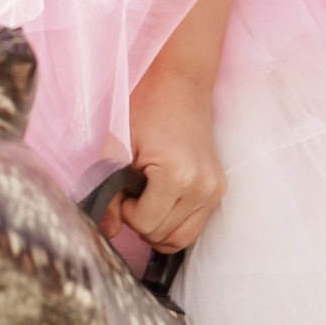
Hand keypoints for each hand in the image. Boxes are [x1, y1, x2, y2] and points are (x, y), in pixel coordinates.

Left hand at [122, 67, 227, 254]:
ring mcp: (214, 190)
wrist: (181, 85)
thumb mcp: (117, 147)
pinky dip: (174, 223)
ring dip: (158, 227)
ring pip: (181, 238)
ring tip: (148, 199)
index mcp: (177, 175)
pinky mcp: (218, 190)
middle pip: (163, 236)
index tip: (125, 188)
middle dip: (141, 221)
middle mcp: (202, 187)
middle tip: (134, 192)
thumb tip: (107, 230)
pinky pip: (194, 227)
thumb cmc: (147, 109)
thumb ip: (108, 192)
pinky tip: (163, 201)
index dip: (126, 212)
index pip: (146, 224)